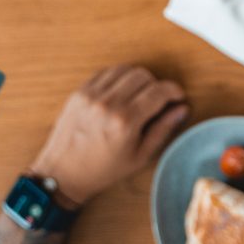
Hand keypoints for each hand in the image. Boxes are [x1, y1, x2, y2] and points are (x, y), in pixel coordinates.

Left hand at [30, 65, 188, 205]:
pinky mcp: (79, 92)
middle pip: (143, 75)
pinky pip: (106, 73)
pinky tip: (120, 93)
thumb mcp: (140, 156)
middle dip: (156, 85)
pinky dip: (118, 78)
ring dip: (137, 79)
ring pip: (125, 69)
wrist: (61, 174)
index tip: (177, 96)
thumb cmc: (102, 170)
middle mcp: (108, 103)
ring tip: (138, 96)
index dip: (174, 91)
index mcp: (125, 122)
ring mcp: (91, 95)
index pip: (159, 91)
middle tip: (157, 100)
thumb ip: (163, 129)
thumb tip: (182, 109)